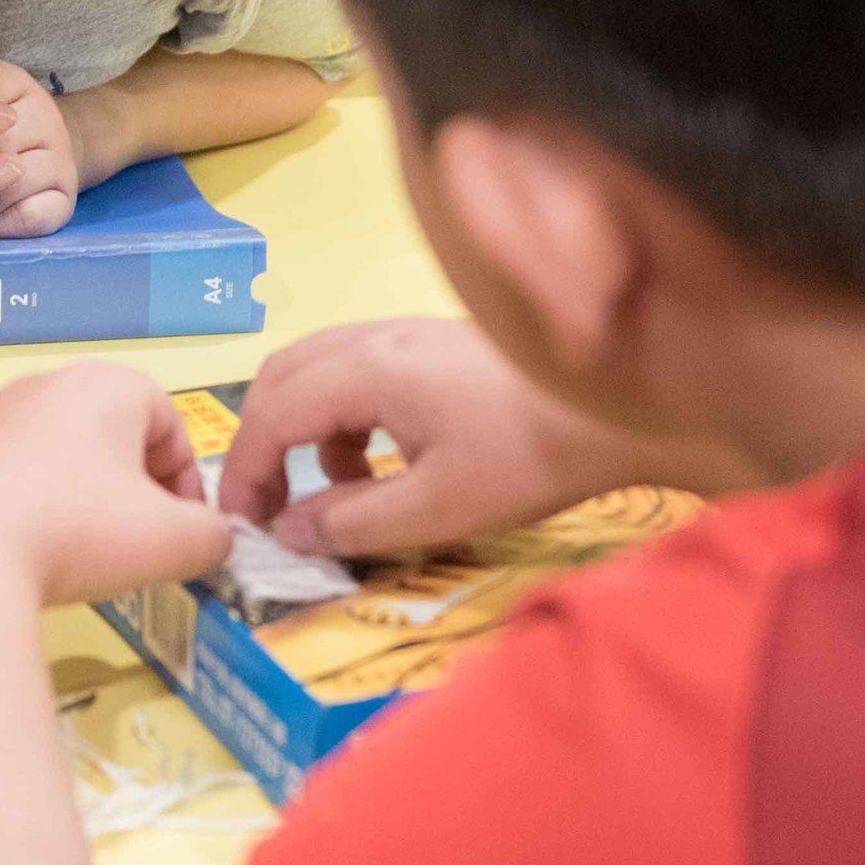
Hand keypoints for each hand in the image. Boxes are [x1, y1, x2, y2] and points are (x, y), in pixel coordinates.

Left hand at [0, 362, 233, 605]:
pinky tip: (5, 560)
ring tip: (64, 559)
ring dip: (67, 501)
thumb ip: (211, 538)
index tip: (181, 532)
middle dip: (126, 490)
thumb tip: (212, 540)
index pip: (168, 421)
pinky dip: (8, 515)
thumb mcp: (172, 543)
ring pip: (45, 459)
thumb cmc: (74, 532)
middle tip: (128, 547)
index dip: (185, 480)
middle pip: (105, 436)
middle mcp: (39, 387)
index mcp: (105, 388)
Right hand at [216, 318, 684, 557]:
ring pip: (319, 368)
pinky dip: (344, 414)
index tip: (243, 523)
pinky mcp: (434, 343)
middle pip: (283, 376)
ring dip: (305, 428)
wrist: (620, 408)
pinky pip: (358, 368)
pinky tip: (383, 460)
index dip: (245, 472)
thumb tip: (290, 531)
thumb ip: (353, 522)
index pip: (271, 413)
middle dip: (263, 443)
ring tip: (334, 491)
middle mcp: (378, 337)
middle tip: (270, 506)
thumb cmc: (531, 457)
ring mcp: (407, 332)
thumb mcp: (437, 508)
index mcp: (369, 369)